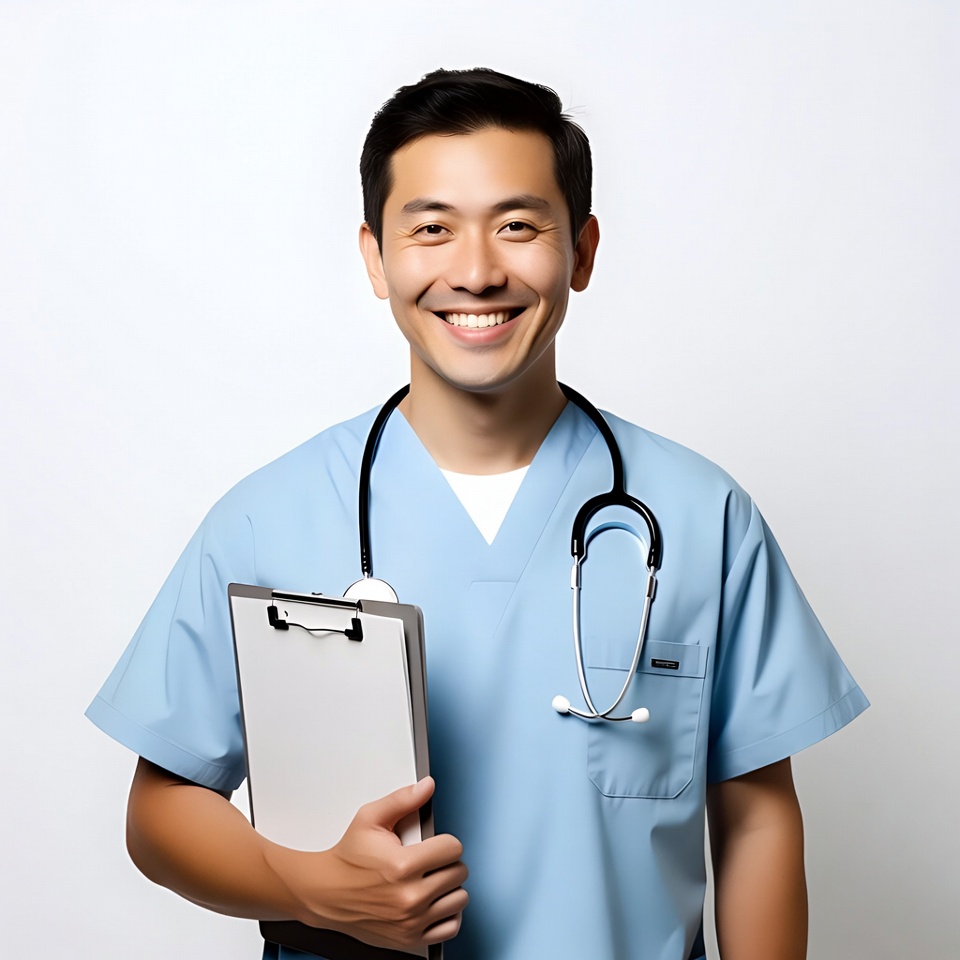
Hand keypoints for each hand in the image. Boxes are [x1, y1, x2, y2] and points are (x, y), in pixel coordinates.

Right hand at [282, 777, 467, 950]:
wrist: (326, 893)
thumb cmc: (348, 858)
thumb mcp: (370, 818)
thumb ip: (402, 799)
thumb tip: (427, 786)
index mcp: (402, 865)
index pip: (453, 849)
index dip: (445, 842)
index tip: (435, 844)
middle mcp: (409, 897)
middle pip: (458, 873)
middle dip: (447, 862)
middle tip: (430, 860)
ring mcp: (411, 921)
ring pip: (459, 899)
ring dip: (449, 887)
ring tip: (431, 879)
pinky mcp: (410, 938)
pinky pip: (450, 927)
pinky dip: (447, 914)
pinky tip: (434, 902)